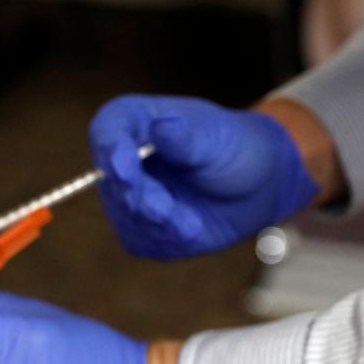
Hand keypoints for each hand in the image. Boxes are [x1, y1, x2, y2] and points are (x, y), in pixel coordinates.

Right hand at [89, 94, 318, 259]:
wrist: (257, 185)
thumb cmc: (233, 147)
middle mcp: (122, 159)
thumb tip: (162, 128)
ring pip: (126, 216)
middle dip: (138, 197)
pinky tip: (192, 228)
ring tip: (191, 225)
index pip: (106, 130)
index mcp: (134, 121)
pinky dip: (168, 240)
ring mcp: (128, 196)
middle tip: (164, 210)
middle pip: (112, 181)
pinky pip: (143, 241)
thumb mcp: (216, 137)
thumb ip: (187, 138)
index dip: (110, 149)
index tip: (123, 168)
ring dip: (158, 225)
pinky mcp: (141, 229)